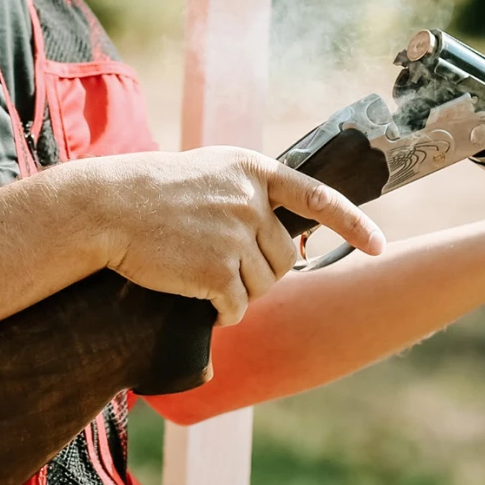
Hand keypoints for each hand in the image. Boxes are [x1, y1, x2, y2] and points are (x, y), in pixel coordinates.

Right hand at [75, 146, 384, 325]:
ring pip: (262, 285)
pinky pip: (236, 307)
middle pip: (285, 257)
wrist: (105, 207)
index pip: (318, 198)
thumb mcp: (211, 174)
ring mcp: (235, 235)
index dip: (353, 224)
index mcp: (255, 171)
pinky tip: (199, 300)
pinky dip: (222, 313)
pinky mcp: (215, 270)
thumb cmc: (153, 192)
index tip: (378, 246)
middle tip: (224, 267)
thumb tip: (290, 246)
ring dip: (239, 291)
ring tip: (202, 273)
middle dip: (262, 271)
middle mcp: (252, 200)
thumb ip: (251, 197)